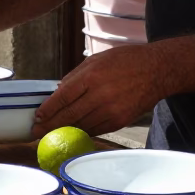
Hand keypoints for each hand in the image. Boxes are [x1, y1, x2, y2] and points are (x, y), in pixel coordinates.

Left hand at [32, 46, 163, 138]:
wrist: (158, 70)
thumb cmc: (126, 60)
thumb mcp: (97, 59)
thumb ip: (75, 76)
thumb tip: (58, 92)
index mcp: (92, 76)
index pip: (62, 97)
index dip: (48, 109)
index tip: (37, 117)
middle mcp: (100, 95)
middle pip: (69, 116)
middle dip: (49, 126)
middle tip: (36, 133)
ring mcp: (111, 110)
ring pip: (81, 126)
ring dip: (64, 131)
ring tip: (50, 135)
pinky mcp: (120, 121)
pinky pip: (95, 129)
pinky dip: (82, 131)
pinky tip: (73, 132)